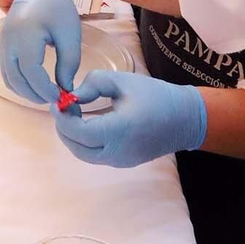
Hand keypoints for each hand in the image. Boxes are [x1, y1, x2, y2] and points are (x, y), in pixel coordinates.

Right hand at [0, 0, 80, 104]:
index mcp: (26, 34)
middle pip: (17, 79)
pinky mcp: (2, 45)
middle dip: (35, 95)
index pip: (31, 71)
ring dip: (26, 92)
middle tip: (54, 100)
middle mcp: (9, 40)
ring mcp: (2, 43)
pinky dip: (19, 83)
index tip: (60, 96)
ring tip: (46, 94)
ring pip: (9, 78)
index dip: (45, 89)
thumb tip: (65, 88)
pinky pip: (6, 71)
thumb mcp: (70, 34)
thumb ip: (69, 63)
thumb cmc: (57, 8)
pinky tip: (35, 85)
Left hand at [54, 70, 208, 167]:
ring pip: (84, 154)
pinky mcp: (124, 162)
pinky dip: (84, 142)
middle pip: (76, 147)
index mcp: (117, 131)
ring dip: (72, 136)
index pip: (77, 131)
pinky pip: (96, 155)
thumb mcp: (123, 81)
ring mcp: (121, 161)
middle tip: (62, 107)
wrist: (186, 118)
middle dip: (63, 127)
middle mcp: (117, 152)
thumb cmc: (155, 96)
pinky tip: (87, 123)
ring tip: (74, 114)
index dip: (62, 117)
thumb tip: (72, 96)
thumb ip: (93, 84)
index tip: (58, 100)